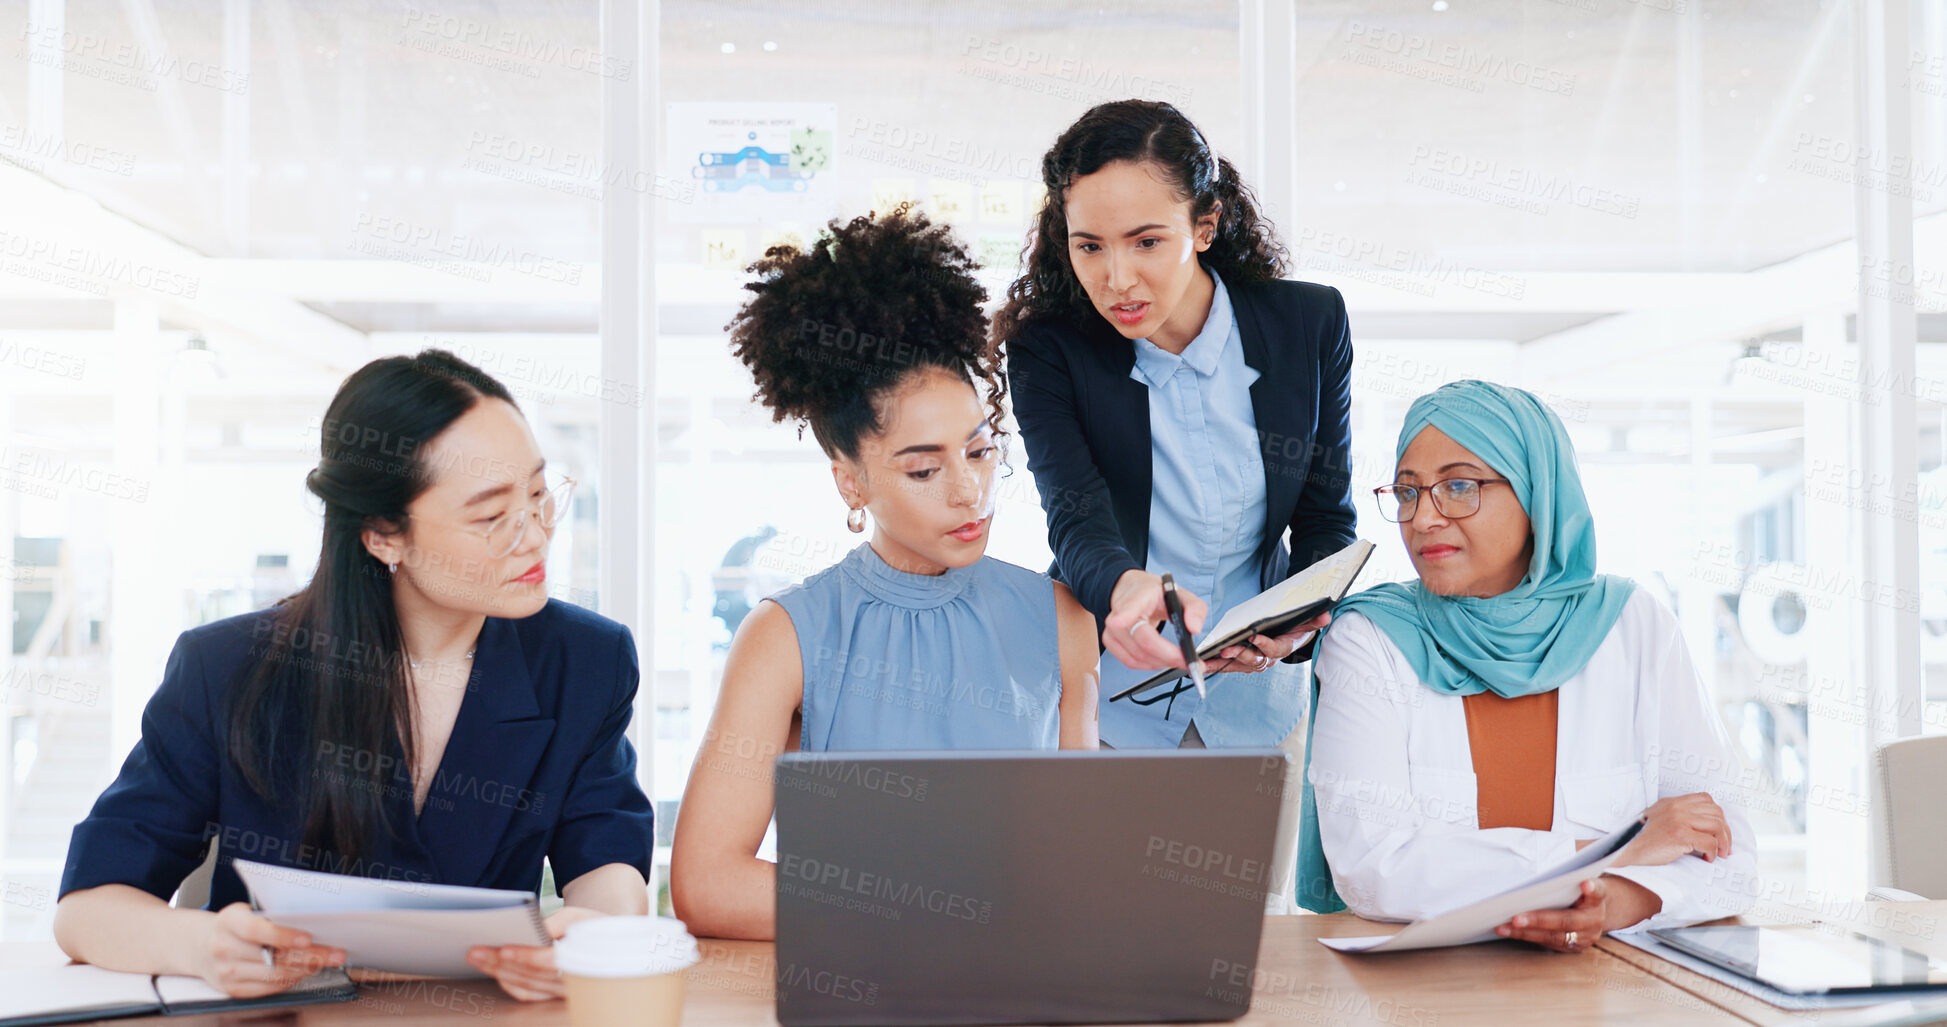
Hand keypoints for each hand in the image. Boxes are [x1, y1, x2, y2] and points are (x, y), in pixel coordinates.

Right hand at [194, 902, 345, 997]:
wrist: (200, 946)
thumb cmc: (234, 925)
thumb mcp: (245, 911)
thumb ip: (271, 917)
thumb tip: (311, 923)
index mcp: (228, 922)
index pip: (257, 931)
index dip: (283, 936)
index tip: (308, 938)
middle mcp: (223, 949)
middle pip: (272, 958)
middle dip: (310, 956)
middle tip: (336, 953)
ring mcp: (226, 973)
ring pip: (275, 975)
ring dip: (306, 969)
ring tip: (326, 961)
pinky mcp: (233, 990)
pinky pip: (269, 988)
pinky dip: (292, 979)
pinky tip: (306, 970)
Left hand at [467, 905, 606, 1001]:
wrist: (611, 944)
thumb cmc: (594, 926)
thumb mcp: (580, 915)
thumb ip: (556, 922)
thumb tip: (532, 930)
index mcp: (586, 957)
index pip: (552, 961)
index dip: (527, 956)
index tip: (503, 948)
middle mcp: (576, 982)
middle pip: (532, 975)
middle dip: (500, 963)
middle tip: (475, 951)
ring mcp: (565, 993)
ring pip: (527, 986)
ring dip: (498, 973)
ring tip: (478, 958)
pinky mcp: (555, 996)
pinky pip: (529, 995)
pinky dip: (509, 984)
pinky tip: (495, 971)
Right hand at [1103, 570, 1206, 671]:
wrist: (1134, 592)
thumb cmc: (1156, 595)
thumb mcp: (1181, 595)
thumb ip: (1195, 608)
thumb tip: (1194, 628)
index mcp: (1139, 597)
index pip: (1128, 607)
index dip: (1123, 617)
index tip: (1119, 622)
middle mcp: (1120, 613)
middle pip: (1142, 642)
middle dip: (1169, 656)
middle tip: (1189, 661)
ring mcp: (1112, 629)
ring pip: (1137, 657)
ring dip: (1162, 663)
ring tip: (1178, 659)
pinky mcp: (1110, 641)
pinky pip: (1130, 662)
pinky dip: (1150, 665)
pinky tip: (1161, 659)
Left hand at [1207, 611, 1332, 673]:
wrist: (1287, 636)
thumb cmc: (1293, 628)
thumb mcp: (1304, 622)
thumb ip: (1313, 620)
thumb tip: (1325, 616)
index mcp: (1283, 647)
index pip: (1276, 649)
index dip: (1266, 645)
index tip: (1255, 637)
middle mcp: (1269, 658)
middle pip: (1255, 660)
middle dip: (1241, 654)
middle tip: (1227, 648)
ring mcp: (1255, 661)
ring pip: (1240, 664)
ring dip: (1225, 662)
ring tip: (1211, 658)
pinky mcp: (1242, 661)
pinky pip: (1229, 665)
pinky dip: (1216, 664)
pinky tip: (1203, 662)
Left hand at [1495, 878, 1607, 953]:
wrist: (1596, 911)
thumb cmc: (1578, 891)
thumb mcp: (1577, 882)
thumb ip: (1565, 879)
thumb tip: (1532, 877)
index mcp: (1598, 898)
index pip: (1598, 892)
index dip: (1592, 889)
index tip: (1585, 884)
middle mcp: (1594, 919)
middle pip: (1567, 920)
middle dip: (1539, 920)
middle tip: (1516, 917)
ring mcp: (1585, 937)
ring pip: (1554, 936)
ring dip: (1526, 932)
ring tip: (1503, 927)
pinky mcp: (1574, 947)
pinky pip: (1548, 943)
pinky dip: (1526, 937)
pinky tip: (1509, 931)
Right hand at [1617, 792, 1732, 867]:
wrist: (1623, 851)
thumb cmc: (1639, 841)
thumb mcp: (1656, 819)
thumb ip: (1675, 816)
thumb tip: (1699, 826)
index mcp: (1672, 802)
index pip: (1706, 799)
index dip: (1717, 816)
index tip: (1718, 831)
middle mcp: (1676, 807)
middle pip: (1716, 812)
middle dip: (1725, 831)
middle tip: (1724, 847)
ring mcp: (1678, 820)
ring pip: (1717, 826)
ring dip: (1723, 843)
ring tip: (1720, 854)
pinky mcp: (1680, 835)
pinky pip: (1710, 842)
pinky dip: (1714, 852)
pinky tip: (1707, 858)